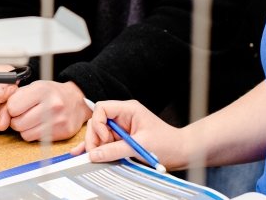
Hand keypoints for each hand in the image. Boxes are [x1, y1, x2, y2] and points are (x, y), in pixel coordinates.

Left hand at [4, 81, 91, 141]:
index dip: (11, 108)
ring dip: (25, 129)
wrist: (76, 100)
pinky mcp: (62, 132)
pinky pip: (36, 140)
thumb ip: (12, 101)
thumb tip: (1, 122)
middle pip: (18, 123)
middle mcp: (52, 105)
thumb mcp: (31, 89)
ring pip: (25, 134)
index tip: (17, 106)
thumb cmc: (51, 93)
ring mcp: (58, 120)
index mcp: (42, 90)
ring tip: (33, 119)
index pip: (12, 107)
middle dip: (16, 120)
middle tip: (24, 114)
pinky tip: (41, 125)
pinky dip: (34, 134)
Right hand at [71, 100, 185, 168]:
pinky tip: (84, 153)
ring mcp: (120, 129)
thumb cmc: (167, 143)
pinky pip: (104, 142)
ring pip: (98, 133)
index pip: (102, 108)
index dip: (98, 123)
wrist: (181, 153)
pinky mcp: (120, 140)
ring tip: (96, 158)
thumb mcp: (139, 146)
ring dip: (96, 145)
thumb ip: (115, 150)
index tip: (104, 138)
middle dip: (94, 137)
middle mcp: (122, 117)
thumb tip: (94, 155)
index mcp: (128, 109)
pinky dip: (96, 148)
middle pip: (97, 122)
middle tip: (95, 153)